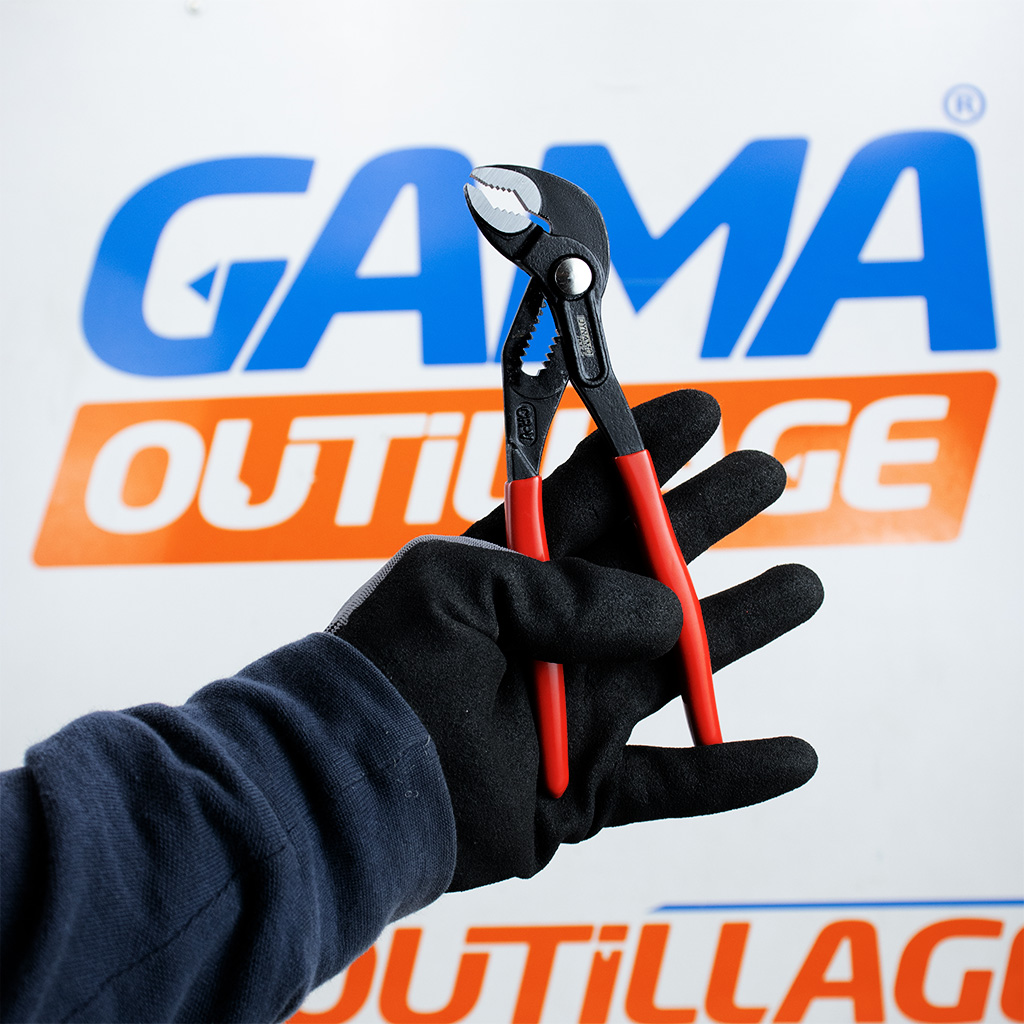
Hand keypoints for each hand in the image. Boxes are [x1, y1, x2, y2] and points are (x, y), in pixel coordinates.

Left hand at [328, 389, 822, 890]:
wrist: (351, 790)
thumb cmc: (388, 672)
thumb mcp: (454, 586)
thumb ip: (558, 584)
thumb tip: (662, 611)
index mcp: (510, 576)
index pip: (590, 499)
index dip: (644, 454)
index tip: (703, 415)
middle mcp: (551, 637)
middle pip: (650, 569)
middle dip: (708, 519)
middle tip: (768, 473)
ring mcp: (574, 714)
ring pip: (680, 666)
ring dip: (744, 626)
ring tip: (803, 588)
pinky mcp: (585, 793)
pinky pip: (675, 786)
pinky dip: (734, 774)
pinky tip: (798, 758)